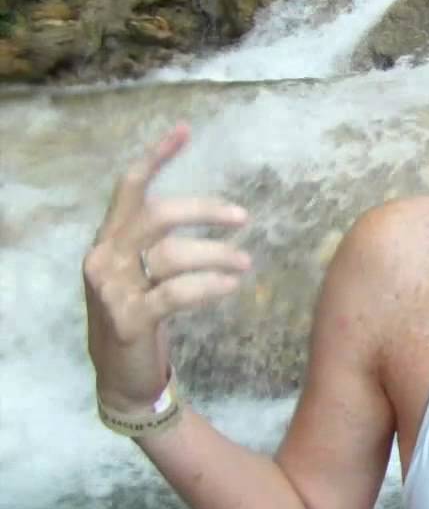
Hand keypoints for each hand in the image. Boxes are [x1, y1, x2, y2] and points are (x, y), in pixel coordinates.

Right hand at [83, 123, 252, 411]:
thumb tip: (212, 210)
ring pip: (172, 255)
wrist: (121, 377)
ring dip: (218, 255)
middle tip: (243, 218)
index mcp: (110, 239)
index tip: (185, 131)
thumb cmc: (141, 315)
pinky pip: (176, 293)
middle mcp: (104, 257)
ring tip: (245, 264)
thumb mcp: (144, 272)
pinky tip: (231, 286)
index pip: (130, 187)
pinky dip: (209, 286)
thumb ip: (161, 242)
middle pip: (158, 215)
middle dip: (205, 211)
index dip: (157, 156)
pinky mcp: (128, 320)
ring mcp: (112, 290)